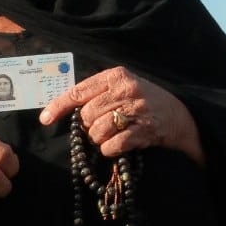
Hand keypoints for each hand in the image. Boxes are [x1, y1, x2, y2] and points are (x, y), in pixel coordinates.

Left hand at [41, 68, 203, 165]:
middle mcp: (126, 90)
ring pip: (97, 131)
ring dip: (99, 139)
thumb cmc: (145, 100)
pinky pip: (112, 145)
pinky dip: (109, 149)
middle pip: (86, 114)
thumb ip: (97, 92)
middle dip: (88, 126)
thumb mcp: (123, 86)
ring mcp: (136, 110)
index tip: (45, 118)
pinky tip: (117, 145)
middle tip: (100, 126)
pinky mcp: (143, 131)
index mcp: (116, 76)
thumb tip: (61, 108)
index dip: (58, 106)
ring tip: (111, 135)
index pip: (79, 91)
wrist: (180, 116)